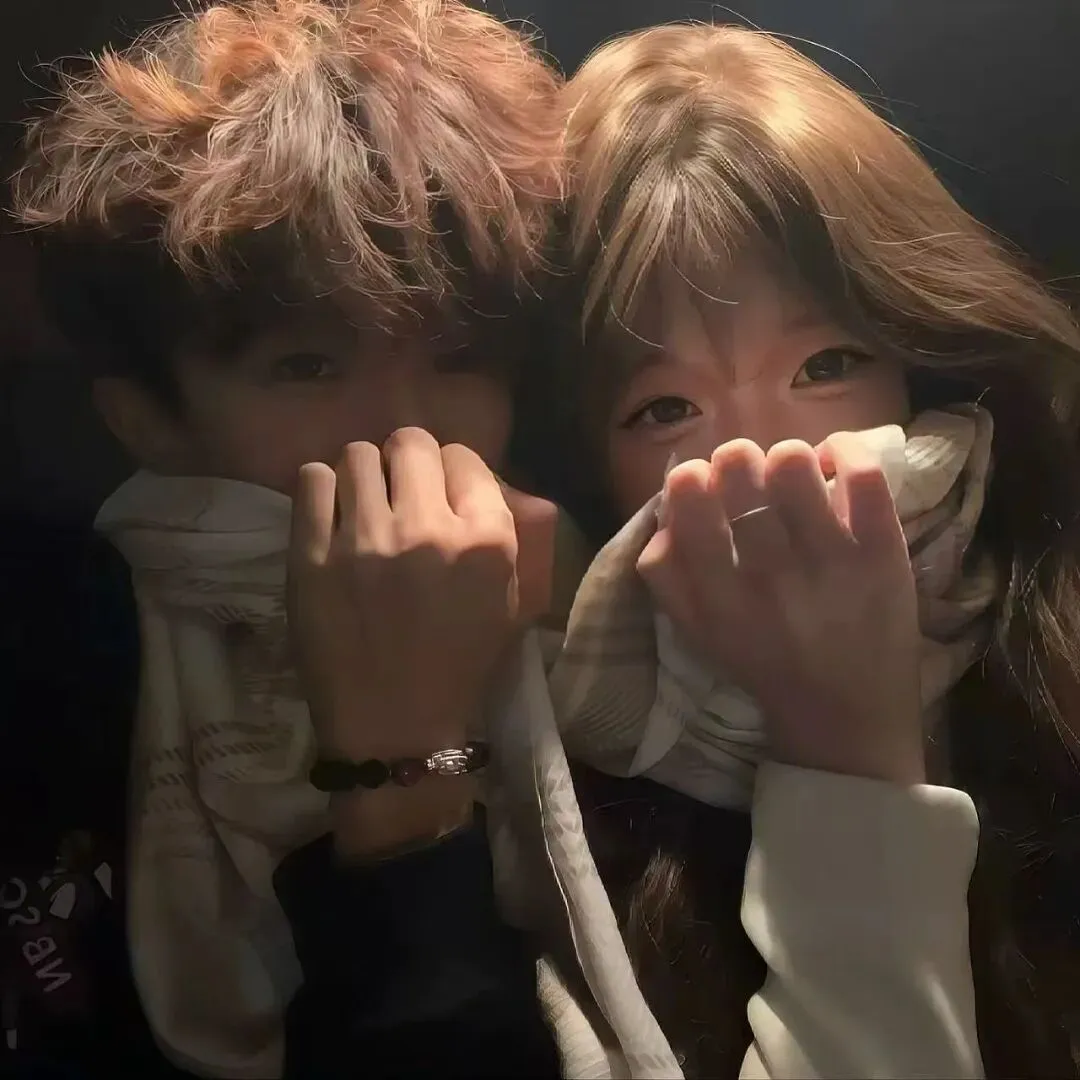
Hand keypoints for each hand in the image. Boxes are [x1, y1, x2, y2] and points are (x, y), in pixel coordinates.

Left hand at [287, 428, 521, 852]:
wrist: (395, 729)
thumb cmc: (458, 666)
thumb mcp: (508, 602)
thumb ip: (500, 533)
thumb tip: (469, 478)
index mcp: (486, 541)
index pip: (464, 457)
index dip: (450, 471)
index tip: (438, 492)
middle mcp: (428, 529)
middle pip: (410, 443)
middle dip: (406, 462)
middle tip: (398, 493)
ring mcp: (365, 541)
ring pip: (357, 455)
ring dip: (363, 476)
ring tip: (362, 508)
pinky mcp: (312, 557)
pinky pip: (312, 481)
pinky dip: (322, 492)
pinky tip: (331, 518)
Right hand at [637, 435, 923, 785]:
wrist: (844, 715)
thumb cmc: (763, 661)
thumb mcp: (695, 630)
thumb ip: (664, 571)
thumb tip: (667, 507)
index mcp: (718, 595)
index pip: (688, 499)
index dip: (689, 474)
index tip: (700, 481)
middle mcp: (770, 576)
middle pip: (740, 467)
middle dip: (737, 457)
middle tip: (749, 475)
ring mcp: (831, 563)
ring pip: (795, 462)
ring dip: (787, 457)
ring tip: (793, 477)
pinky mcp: (883, 556)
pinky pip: (864, 476)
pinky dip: (845, 451)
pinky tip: (834, 465)